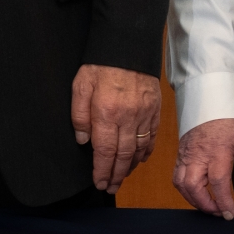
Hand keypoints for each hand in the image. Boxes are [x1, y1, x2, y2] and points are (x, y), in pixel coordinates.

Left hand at [71, 64, 162, 191]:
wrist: (128, 45)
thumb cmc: (101, 65)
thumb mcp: (80, 86)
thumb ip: (79, 115)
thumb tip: (83, 141)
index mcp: (107, 113)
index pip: (105, 151)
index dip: (102, 170)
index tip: (99, 182)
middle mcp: (128, 117)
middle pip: (123, 155)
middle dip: (116, 175)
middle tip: (109, 188)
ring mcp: (144, 115)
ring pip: (139, 149)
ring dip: (130, 167)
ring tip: (121, 177)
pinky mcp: (154, 110)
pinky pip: (151, 137)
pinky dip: (145, 152)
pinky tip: (139, 159)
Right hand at [174, 118, 233, 218]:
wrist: (210, 97)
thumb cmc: (232, 117)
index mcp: (218, 150)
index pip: (218, 182)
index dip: (223, 202)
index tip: (230, 214)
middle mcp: (198, 154)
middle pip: (193, 187)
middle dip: (205, 205)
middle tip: (220, 212)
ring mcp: (186, 154)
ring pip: (181, 184)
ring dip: (193, 199)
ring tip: (209, 205)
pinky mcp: (180, 153)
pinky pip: (177, 176)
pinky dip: (185, 189)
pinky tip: (198, 192)